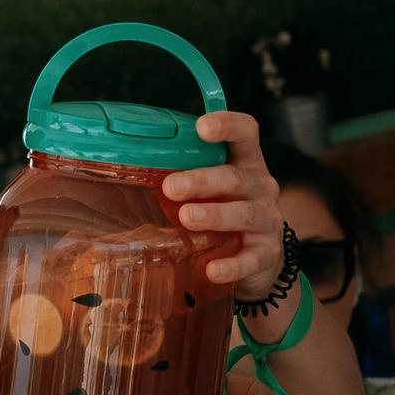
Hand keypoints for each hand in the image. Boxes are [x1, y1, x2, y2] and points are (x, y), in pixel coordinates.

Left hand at [160, 110, 285, 299]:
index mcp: (245, 165)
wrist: (259, 260)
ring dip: (214, 215)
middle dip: (202, 180)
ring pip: (243, 213)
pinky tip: (212, 270)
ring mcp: (266, 220)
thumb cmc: (225, 214)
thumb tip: (128, 173)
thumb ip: (184, 178)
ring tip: (187, 217)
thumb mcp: (211, 191)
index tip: (202, 126)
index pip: (245, 134)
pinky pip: (250, 259)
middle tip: (171, 186)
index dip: (228, 125)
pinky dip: (231, 265)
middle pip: (234, 177)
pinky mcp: (266, 253)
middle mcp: (260, 188)